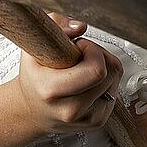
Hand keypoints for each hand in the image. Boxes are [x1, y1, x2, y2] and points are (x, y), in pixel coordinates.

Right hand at [16, 13, 122, 135]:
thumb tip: (81, 26)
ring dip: (103, 66)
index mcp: (52, 90)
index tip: (78, 45)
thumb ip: (56, 25)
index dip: (92, 49)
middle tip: (80, 54)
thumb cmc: (33, 76)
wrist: (31, 111)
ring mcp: (87, 119)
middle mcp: (71, 110)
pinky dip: (105, 80)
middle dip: (99, 54)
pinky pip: (115, 90)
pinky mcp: (99, 121)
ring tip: (82, 67)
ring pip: (115, 79)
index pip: (96, 70)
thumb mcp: (34, 44)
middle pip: (111, 71)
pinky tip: (87, 80)